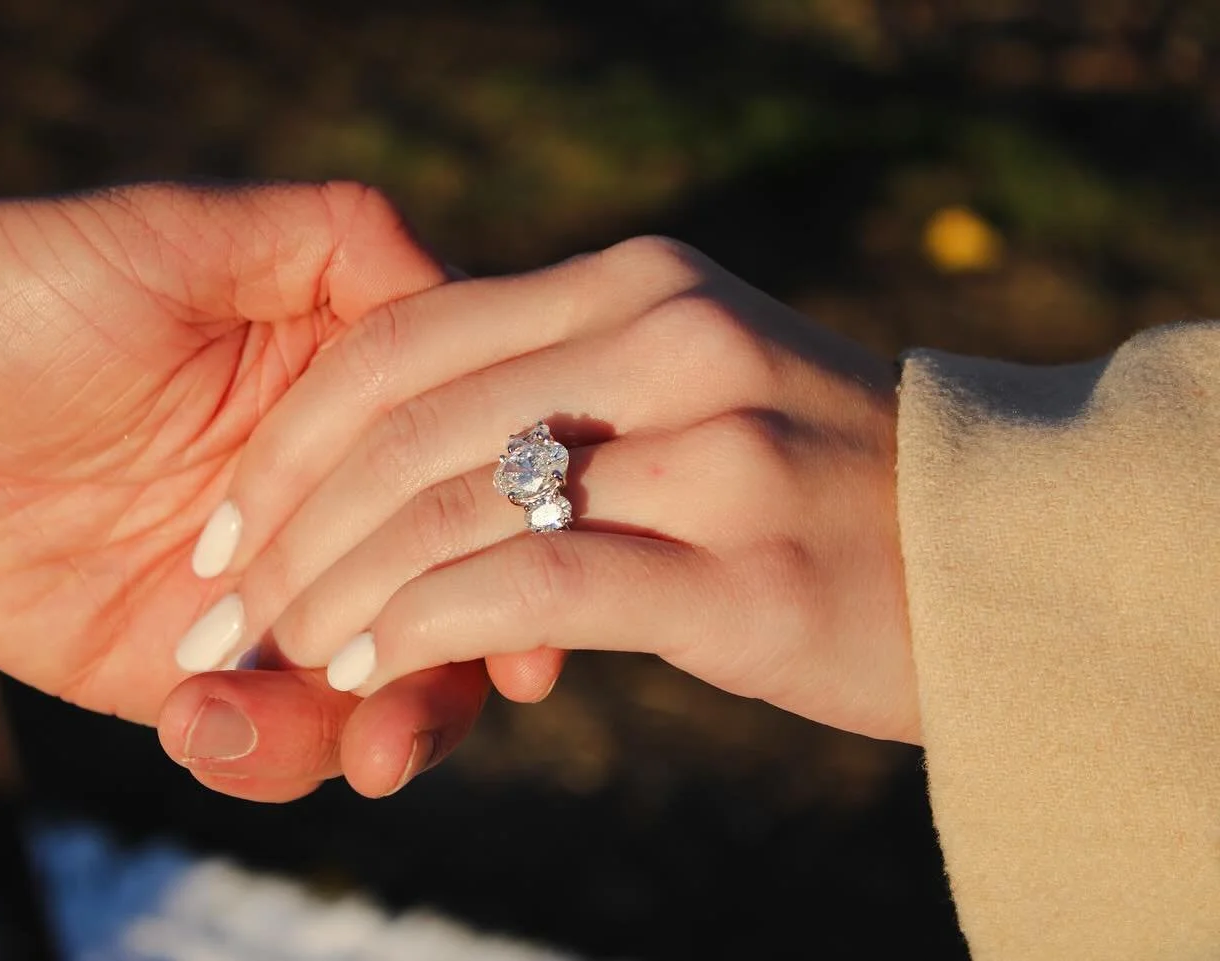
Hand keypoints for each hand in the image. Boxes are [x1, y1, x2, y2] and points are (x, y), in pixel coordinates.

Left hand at [0, 159, 556, 798]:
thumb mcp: (190, 234)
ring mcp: (260, 592)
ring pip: (360, 690)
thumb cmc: (29, 279)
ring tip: (301, 738)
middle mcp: (327, 506)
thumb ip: (342, 244)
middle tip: (397, 729)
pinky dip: (252, 749)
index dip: (509, 564)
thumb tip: (471, 293)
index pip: (470, 488)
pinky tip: (194, 718)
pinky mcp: (180, 661)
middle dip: (439, 682)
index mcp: (353, 406)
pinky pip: (255, 733)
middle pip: (438, 609)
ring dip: (356, 737)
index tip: (526, 637)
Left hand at [156, 237, 917, 797]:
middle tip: (223, 609)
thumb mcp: (697, 388)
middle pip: (405, 421)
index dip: (288, 435)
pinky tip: (371, 674)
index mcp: (635, 287)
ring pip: (454, 502)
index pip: (403, 339)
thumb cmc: (818, 488)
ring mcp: (711, 443)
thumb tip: (426, 445)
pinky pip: (537, 581)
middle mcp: (666, 337)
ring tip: (282, 654)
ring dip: (338, 586)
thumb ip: (575, 388)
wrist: (1002, 556)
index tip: (228, 521)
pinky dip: (426, 627)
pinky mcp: (740, 564)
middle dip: (286, 525)